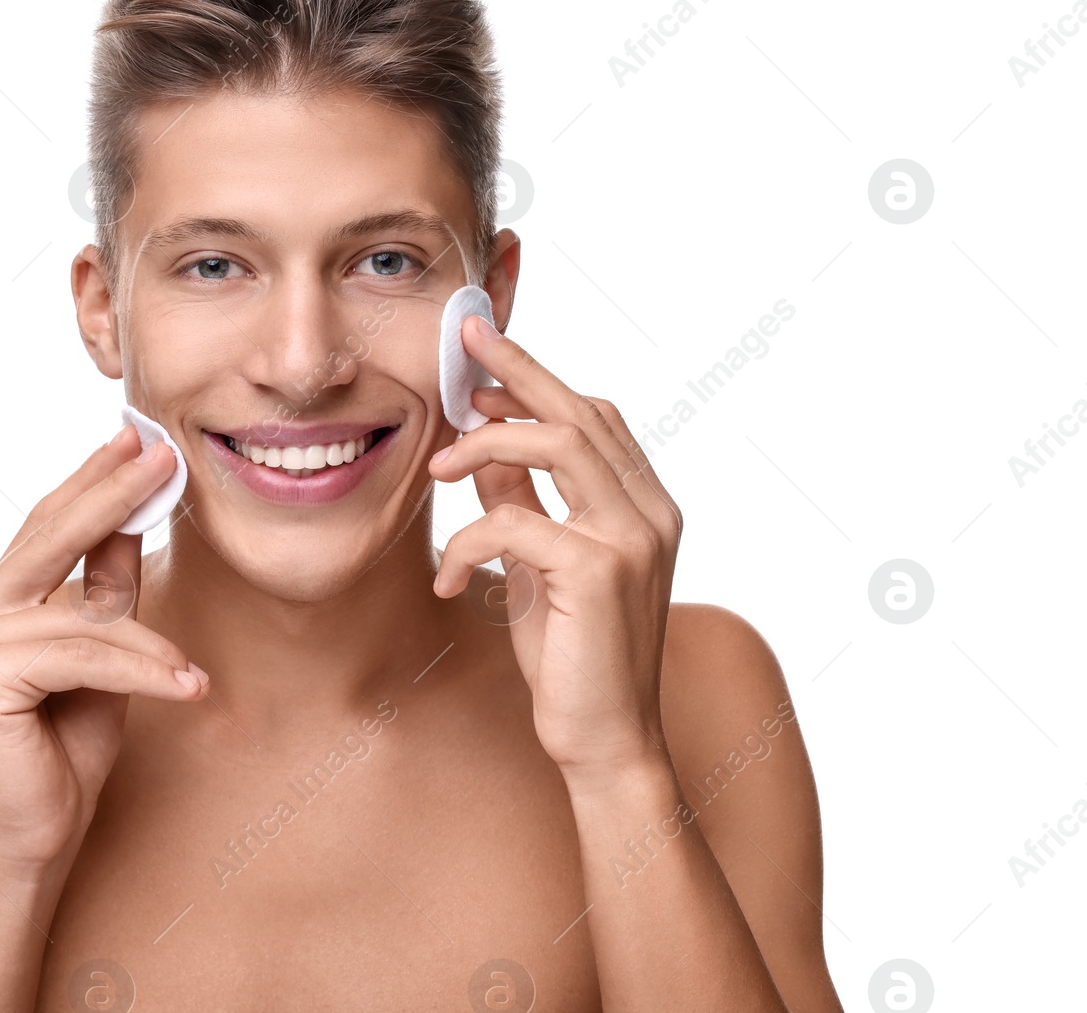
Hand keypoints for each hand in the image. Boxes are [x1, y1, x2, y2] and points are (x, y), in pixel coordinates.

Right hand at [0, 425, 206, 874]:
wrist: (36, 831)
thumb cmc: (69, 744)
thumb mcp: (105, 649)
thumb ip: (108, 585)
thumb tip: (137, 510)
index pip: (50, 523)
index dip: (95, 479)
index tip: (140, 439)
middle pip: (54, 536)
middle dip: (115, 493)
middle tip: (163, 454)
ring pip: (87, 615)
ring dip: (149, 649)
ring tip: (190, 675)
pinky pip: (86, 656)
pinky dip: (143, 673)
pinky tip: (186, 689)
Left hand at [429, 315, 682, 783]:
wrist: (605, 743)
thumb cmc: (573, 658)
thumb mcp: (539, 567)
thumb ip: (521, 504)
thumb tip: (481, 450)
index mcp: (645, 506)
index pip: (595, 417)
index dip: (539, 379)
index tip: (483, 358)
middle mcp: (651, 512)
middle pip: (580, 411)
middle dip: (517, 370)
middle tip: (464, 342)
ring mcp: (632, 537)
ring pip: (556, 444)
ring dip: (485, 444)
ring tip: (436, 471)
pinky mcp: (598, 570)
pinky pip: (512, 522)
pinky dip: (466, 542)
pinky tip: (450, 582)